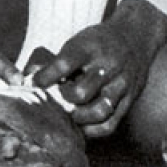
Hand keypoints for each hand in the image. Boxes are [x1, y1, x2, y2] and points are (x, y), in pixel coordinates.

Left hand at [32, 0, 166, 137]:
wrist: (135, 36)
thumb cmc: (99, 40)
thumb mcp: (80, 40)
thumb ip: (61, 60)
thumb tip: (31, 77)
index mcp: (90, 47)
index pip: (64, 64)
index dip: (46, 76)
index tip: (34, 83)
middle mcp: (107, 65)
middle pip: (81, 93)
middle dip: (63, 99)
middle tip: (55, 99)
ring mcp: (121, 84)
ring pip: (98, 111)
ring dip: (79, 117)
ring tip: (68, 113)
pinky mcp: (129, 99)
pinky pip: (111, 122)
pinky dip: (94, 130)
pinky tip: (83, 126)